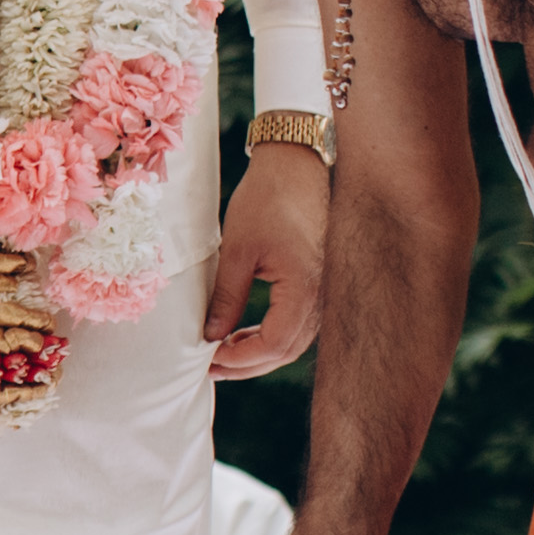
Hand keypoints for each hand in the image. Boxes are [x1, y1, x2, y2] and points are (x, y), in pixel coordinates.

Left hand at [209, 142, 326, 378]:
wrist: (296, 166)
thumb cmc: (267, 200)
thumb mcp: (238, 250)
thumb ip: (226, 297)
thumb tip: (210, 336)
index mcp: (304, 288)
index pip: (274, 344)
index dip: (240, 358)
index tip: (209, 357)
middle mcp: (322, 296)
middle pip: (286, 350)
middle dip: (247, 364)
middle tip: (210, 367)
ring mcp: (324, 292)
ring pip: (293, 341)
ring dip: (259, 352)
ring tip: (222, 353)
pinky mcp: (319, 284)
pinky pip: (298, 324)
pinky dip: (271, 336)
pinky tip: (243, 332)